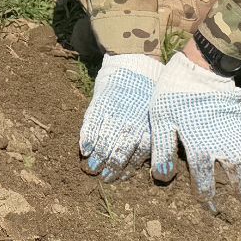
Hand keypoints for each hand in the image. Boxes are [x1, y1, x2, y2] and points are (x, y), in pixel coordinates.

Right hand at [78, 53, 164, 180]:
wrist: (135, 63)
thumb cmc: (149, 92)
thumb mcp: (156, 114)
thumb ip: (149, 135)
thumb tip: (148, 158)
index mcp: (148, 129)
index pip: (137, 157)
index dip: (126, 170)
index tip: (118, 178)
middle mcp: (132, 125)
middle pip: (120, 153)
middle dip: (111, 168)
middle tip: (104, 177)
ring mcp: (115, 114)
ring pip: (105, 142)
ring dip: (97, 158)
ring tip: (91, 169)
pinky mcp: (101, 104)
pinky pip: (92, 125)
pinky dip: (88, 138)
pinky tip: (84, 150)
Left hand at [148, 52, 240, 208]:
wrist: (201, 67)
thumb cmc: (175, 94)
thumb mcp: (161, 119)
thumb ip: (163, 149)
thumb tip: (162, 179)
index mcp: (199, 147)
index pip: (204, 182)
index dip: (206, 198)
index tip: (208, 207)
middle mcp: (222, 146)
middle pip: (236, 179)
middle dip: (239, 196)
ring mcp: (237, 136)